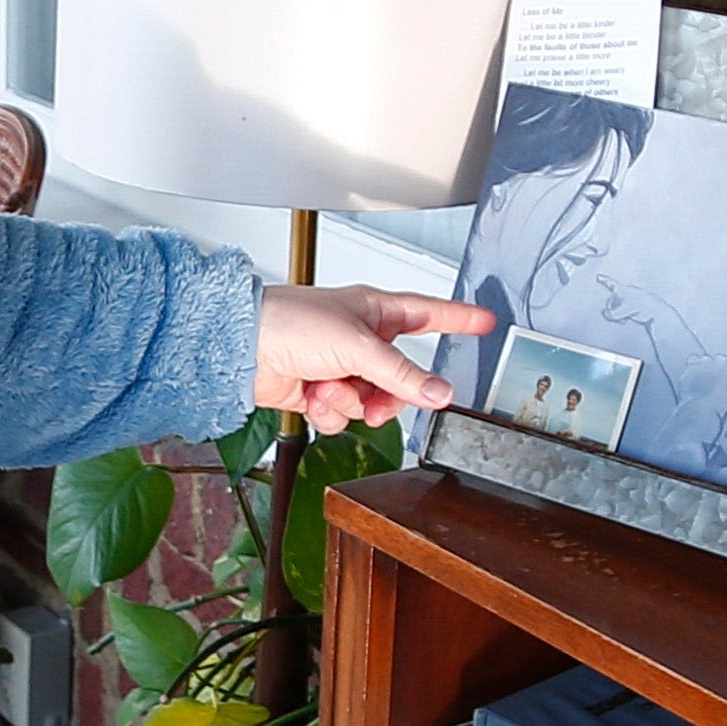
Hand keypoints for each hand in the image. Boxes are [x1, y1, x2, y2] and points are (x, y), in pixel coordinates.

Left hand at [254, 287, 490, 436]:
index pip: (429, 314)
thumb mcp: (357, 346)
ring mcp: (339, 366)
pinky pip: (343, 414)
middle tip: (376, 397)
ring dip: (350, 402)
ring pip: (371, 401)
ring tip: (328, 387)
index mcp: (375, 311)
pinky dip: (330, 411)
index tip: (484, 322)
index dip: (458, 319)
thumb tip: (439, 393)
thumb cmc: (290, 320)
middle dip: (388, 394)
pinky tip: (313, 397)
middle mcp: (360, 338)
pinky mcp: (319, 391)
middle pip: (400, 377)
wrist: (241, 346)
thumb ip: (401, 374)